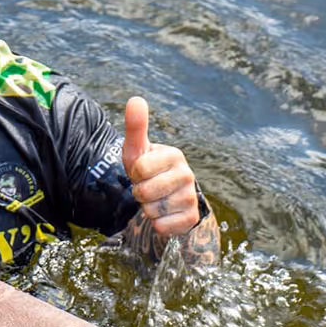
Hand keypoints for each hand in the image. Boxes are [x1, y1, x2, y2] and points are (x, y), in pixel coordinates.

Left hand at [122, 96, 199, 238]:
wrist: (165, 198)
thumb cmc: (147, 170)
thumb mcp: (137, 149)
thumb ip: (136, 126)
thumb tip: (136, 99)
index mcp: (174, 155)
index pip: (140, 169)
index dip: (133, 173)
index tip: (141, 172)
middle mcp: (187, 175)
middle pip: (144, 192)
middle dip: (139, 192)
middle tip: (146, 187)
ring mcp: (191, 197)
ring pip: (152, 210)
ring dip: (146, 208)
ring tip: (154, 200)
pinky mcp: (191, 218)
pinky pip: (162, 227)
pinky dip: (156, 224)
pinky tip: (163, 214)